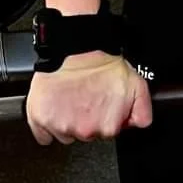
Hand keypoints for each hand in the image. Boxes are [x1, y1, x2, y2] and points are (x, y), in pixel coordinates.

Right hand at [25, 52, 153, 146]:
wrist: (75, 47)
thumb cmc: (101, 64)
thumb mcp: (136, 86)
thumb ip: (141, 112)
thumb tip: (139, 124)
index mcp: (108, 126)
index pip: (106, 133)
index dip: (104, 117)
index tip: (100, 104)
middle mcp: (85, 131)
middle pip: (85, 135)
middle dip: (85, 119)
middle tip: (85, 97)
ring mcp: (60, 126)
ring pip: (64, 134)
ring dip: (66, 120)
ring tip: (70, 98)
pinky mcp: (40, 119)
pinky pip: (42, 135)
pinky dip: (45, 124)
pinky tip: (54, 108)